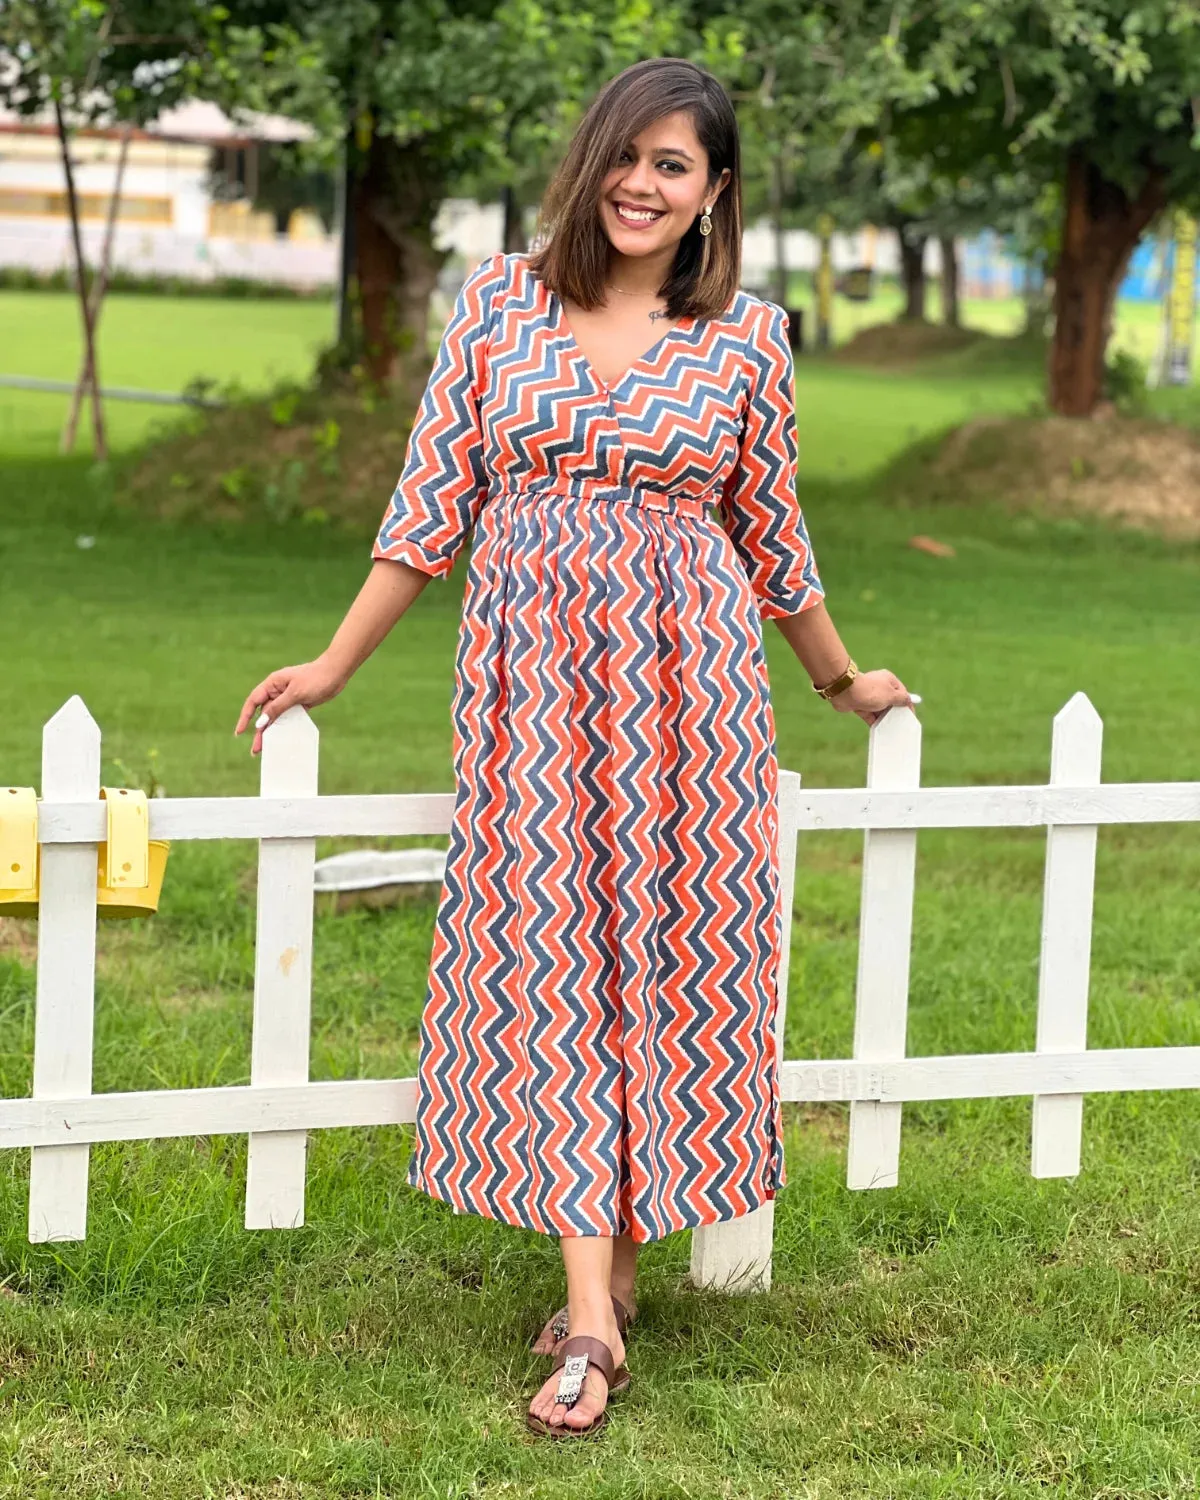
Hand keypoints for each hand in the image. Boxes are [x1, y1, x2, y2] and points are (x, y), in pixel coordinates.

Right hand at [234, 655, 348, 755]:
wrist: (336, 673)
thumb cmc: (315, 678)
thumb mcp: (295, 694)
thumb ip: (278, 708)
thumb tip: (261, 722)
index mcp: (272, 684)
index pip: (253, 701)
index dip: (245, 717)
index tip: (239, 732)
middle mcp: (277, 691)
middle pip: (263, 713)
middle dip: (259, 731)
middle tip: (256, 750)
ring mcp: (287, 698)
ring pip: (275, 717)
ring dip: (271, 731)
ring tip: (267, 748)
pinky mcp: (298, 704)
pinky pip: (287, 717)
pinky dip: (284, 727)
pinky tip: (282, 739)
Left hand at [828, 668, 914, 726]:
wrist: (845, 692)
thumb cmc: (871, 691)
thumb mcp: (891, 695)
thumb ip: (901, 699)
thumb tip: (909, 700)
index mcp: (889, 680)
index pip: (901, 692)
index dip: (906, 704)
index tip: (910, 716)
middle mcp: (879, 686)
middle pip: (890, 701)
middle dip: (895, 712)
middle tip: (901, 725)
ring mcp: (868, 695)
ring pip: (880, 709)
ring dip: (884, 718)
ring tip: (891, 730)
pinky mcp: (859, 704)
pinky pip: (869, 715)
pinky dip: (874, 721)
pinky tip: (880, 730)